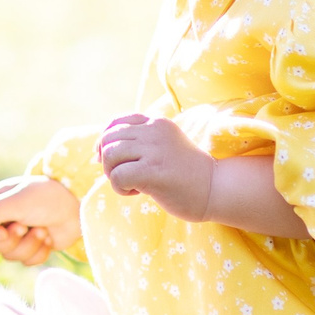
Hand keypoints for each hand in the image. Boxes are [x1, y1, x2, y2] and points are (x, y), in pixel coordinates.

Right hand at [0, 175, 80, 265]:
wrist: (77, 206)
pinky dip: (40, 252)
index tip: (4, 230)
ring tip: (43, 230)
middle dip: (13, 240)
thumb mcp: (18, 200)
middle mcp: (3, 221)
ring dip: (30, 245)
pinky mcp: (33, 247)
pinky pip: (27, 262)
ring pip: (10, 256)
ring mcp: (18, 236)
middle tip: (26, 226)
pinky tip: (48, 238)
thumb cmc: (46, 197)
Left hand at [98, 114, 216, 222]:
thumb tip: (99, 152)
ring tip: (131, 184)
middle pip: (108, 139)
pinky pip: (118, 176)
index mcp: (156, 122)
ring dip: (113, 174)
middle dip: (108, 162)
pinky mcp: (154, 171)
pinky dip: (120, 188)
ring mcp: (154, 150)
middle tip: (124, 177)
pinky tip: (137, 192)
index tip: (108, 160)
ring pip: (109, 155)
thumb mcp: (163, 147)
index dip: (105, 142)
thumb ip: (139, 143)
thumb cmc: (186, 174)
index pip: (116, 123)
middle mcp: (154, 131)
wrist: (216, 189)